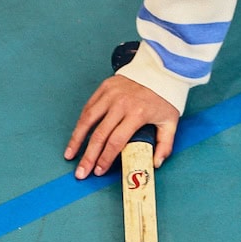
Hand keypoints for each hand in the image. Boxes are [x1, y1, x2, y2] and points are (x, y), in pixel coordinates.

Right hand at [64, 74, 179, 179]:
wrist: (162, 69)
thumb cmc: (165, 97)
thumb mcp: (171, 122)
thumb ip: (164, 145)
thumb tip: (155, 164)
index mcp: (137, 114)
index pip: (116, 141)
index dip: (105, 158)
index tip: (99, 171)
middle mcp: (121, 104)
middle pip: (99, 135)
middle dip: (88, 157)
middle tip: (81, 172)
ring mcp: (111, 94)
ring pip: (88, 120)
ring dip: (77, 140)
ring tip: (70, 155)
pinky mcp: (105, 87)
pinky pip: (89, 107)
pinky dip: (81, 122)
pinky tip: (76, 135)